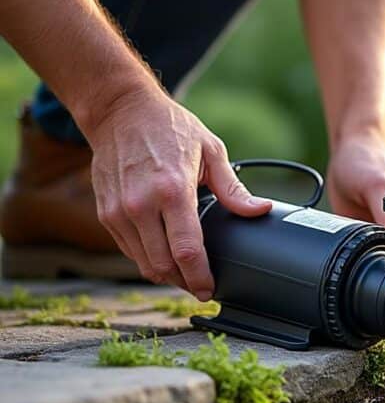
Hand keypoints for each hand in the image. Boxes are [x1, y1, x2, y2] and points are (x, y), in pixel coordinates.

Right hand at [84, 87, 271, 299]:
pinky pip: (129, 250)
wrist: (120, 112)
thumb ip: (233, 189)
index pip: (187, 250)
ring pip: (144, 263)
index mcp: (173, 191)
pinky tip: (165, 257)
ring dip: (166, 275)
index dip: (200, 277)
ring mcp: (119, 211)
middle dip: (184, 283)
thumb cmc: (169, 128)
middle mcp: (141, 205)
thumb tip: (260, 210)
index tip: (210, 290)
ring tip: (186, 276)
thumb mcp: (210, 151)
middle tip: (202, 287)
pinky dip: (147, 260)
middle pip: (164, 265)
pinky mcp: (105, 213)